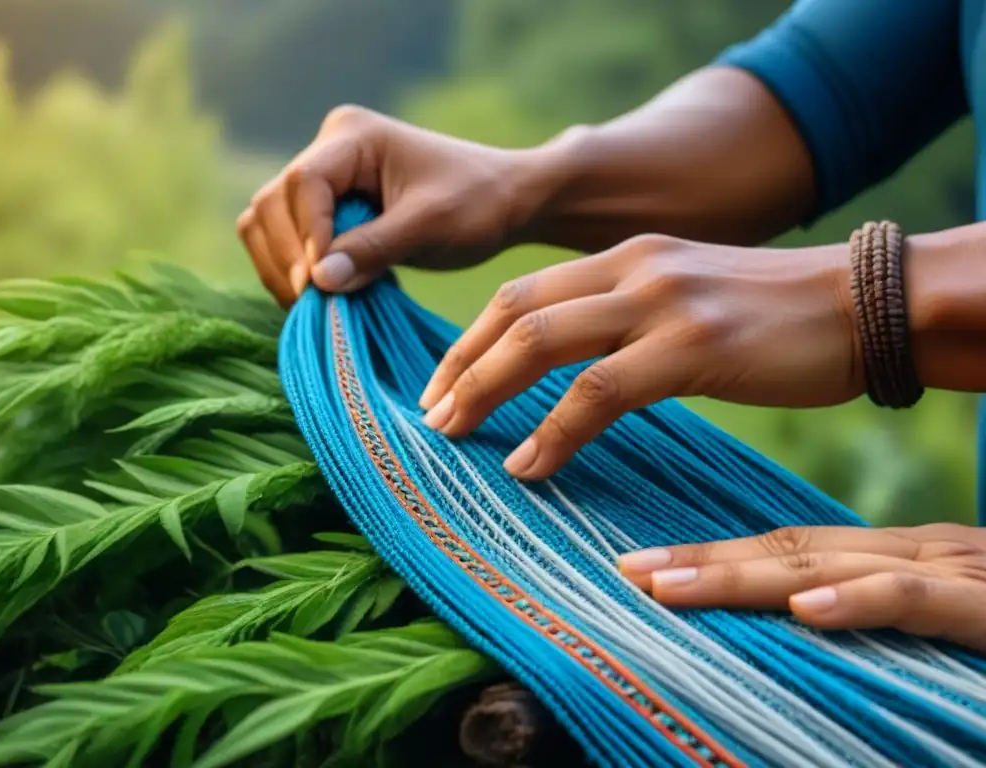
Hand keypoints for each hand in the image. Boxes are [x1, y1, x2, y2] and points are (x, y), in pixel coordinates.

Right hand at [236, 105, 546, 305]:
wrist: (506, 202)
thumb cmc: (477, 204)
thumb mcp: (429, 226)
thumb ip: (373, 249)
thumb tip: (317, 281)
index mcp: (352, 136)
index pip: (304, 184)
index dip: (307, 236)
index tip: (322, 283)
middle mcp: (328, 150)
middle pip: (272, 205)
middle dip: (288, 258)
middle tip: (316, 305)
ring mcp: (323, 181)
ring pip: (267, 225)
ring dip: (283, 269)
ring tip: (315, 308)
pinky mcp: (326, 211)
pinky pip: (287, 243)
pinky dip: (293, 273)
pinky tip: (320, 302)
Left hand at [419, 235, 859, 478]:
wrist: (863, 303)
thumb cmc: (771, 315)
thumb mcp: (684, 295)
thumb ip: (626, 314)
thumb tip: (572, 362)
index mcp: (625, 256)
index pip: (521, 294)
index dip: (469, 341)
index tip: (441, 386)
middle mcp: (633, 267)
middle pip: (515, 312)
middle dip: (460, 366)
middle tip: (429, 417)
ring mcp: (662, 302)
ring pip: (543, 342)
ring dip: (486, 392)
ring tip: (455, 436)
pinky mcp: (693, 346)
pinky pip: (600, 391)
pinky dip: (555, 431)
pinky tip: (529, 464)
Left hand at [617, 523, 985, 651]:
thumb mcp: (938, 616)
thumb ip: (875, 613)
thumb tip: (797, 625)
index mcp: (898, 555)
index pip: (787, 547)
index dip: (711, 555)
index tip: (639, 567)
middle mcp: (917, 555)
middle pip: (789, 551)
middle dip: (702, 562)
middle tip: (625, 571)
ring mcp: (957, 577)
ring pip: (834, 570)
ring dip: (745, 577)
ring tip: (668, 587)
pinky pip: (921, 603)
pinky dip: (864, 604)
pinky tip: (808, 614)